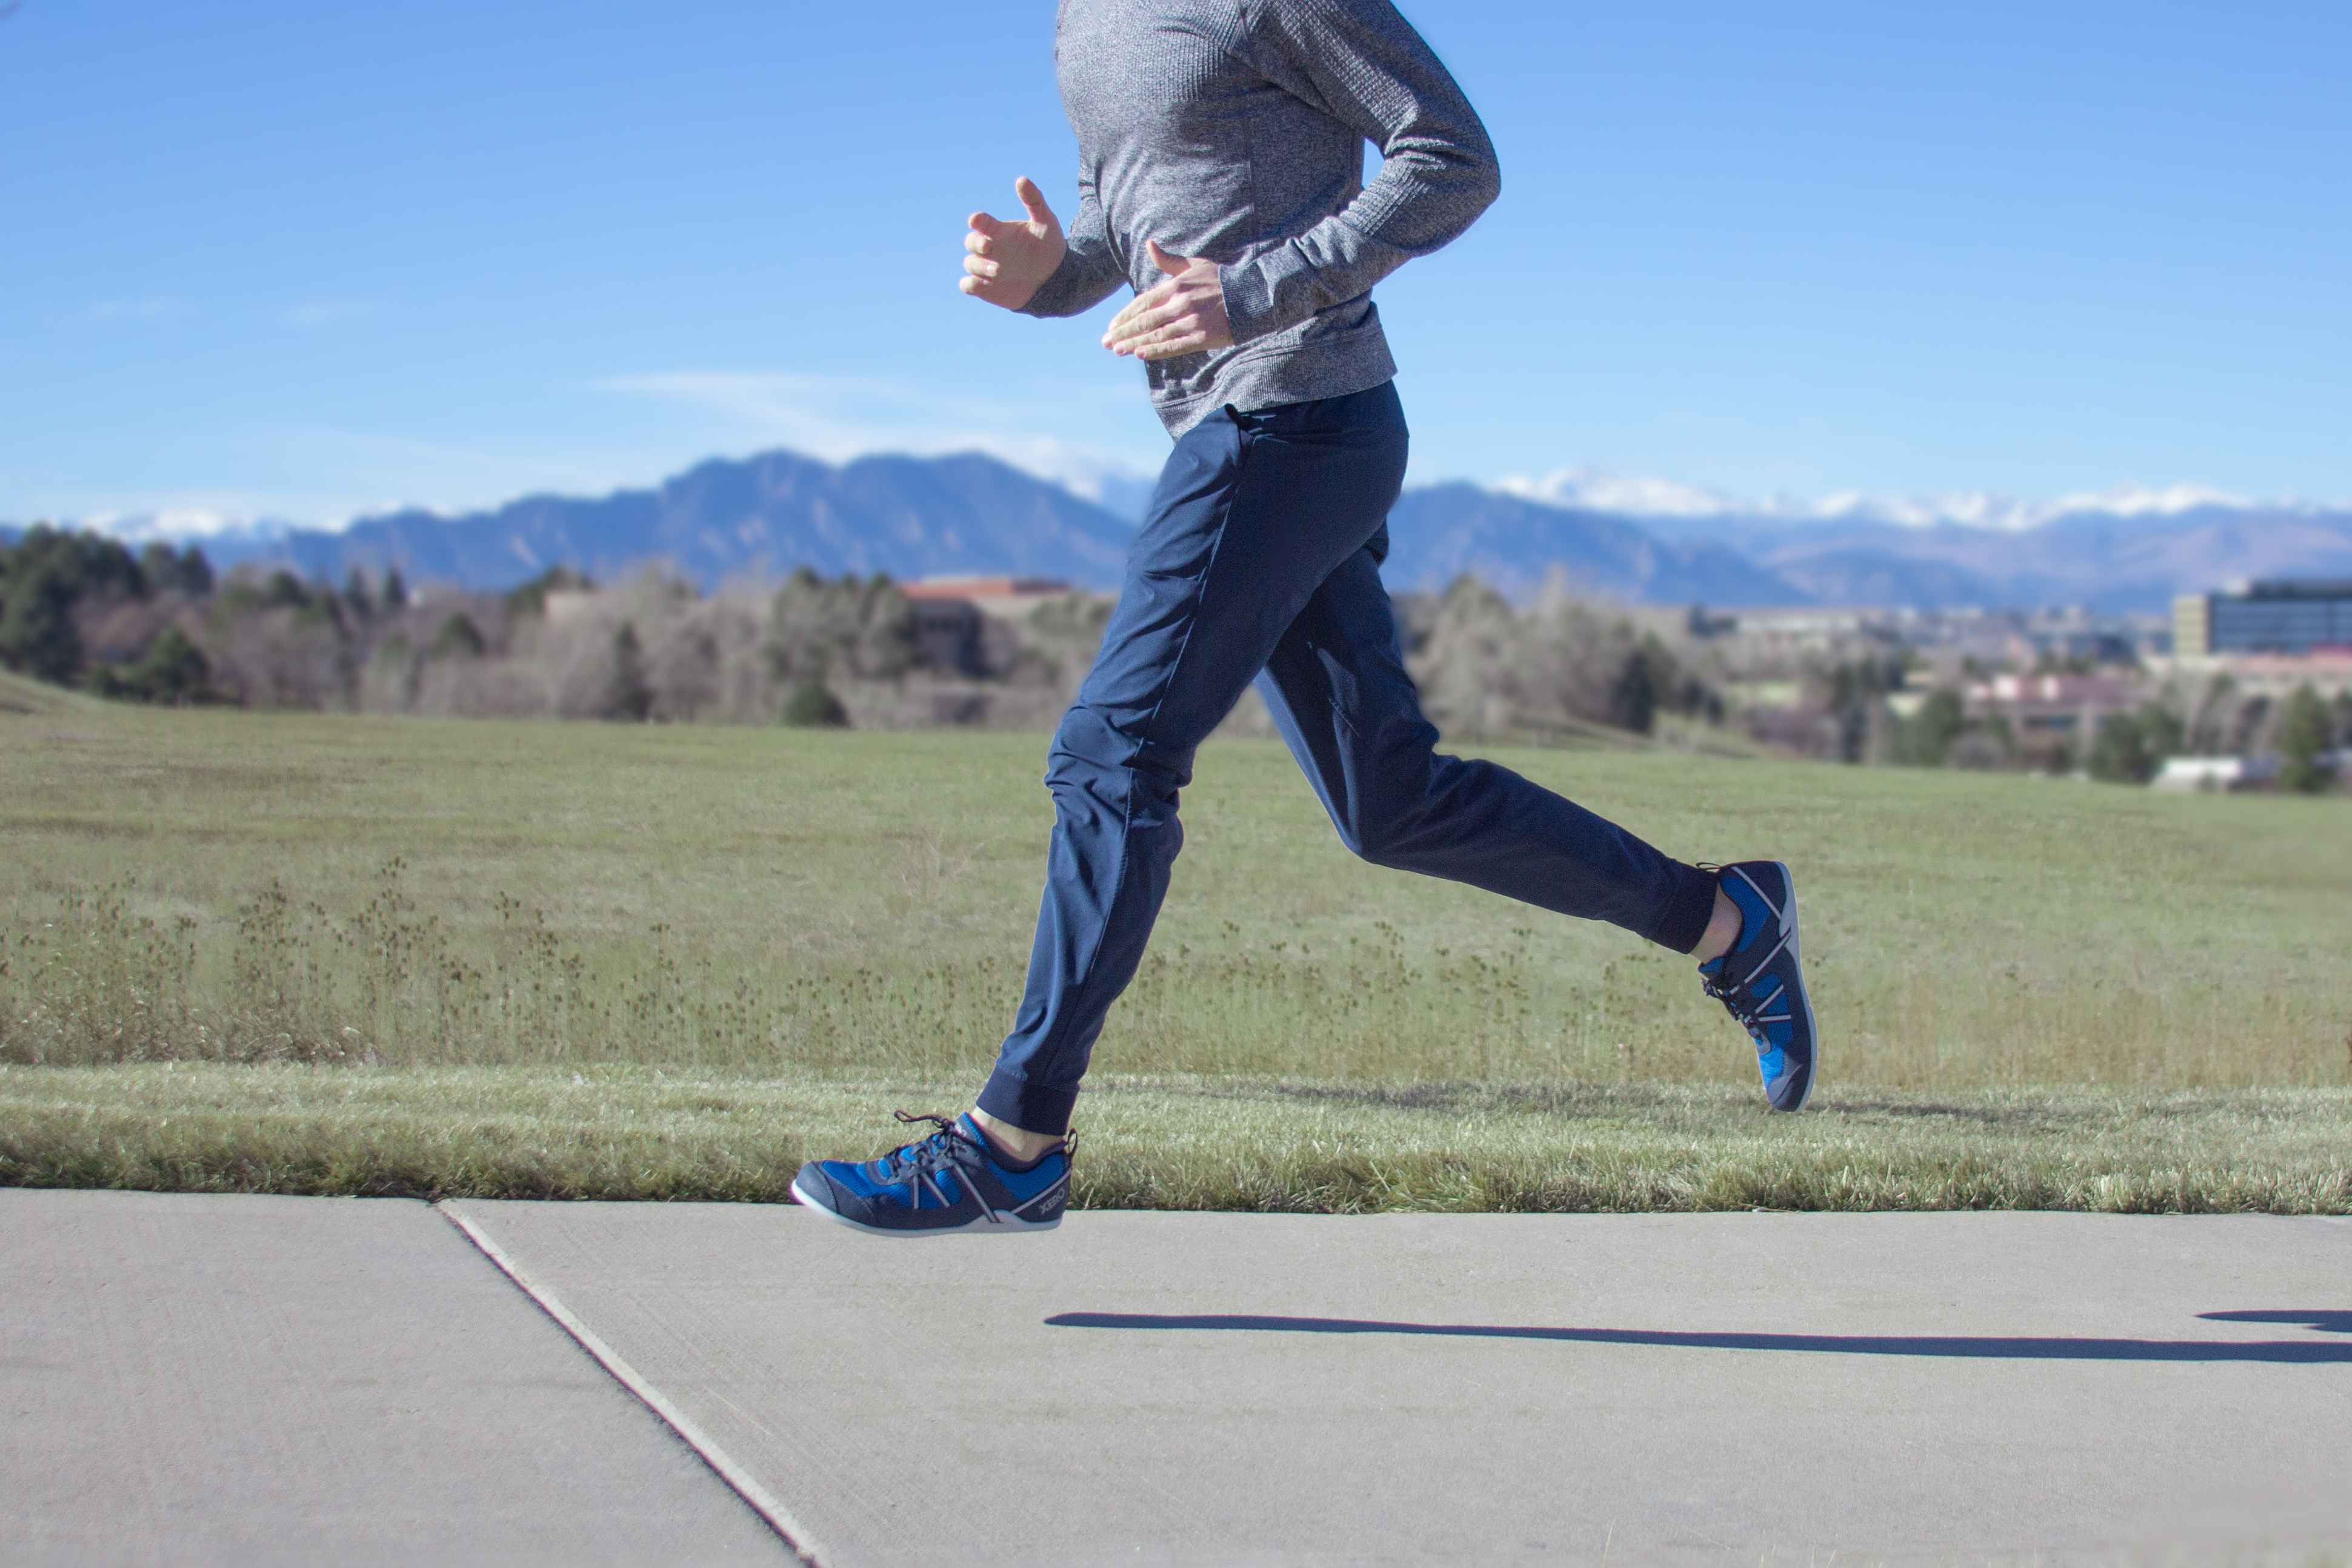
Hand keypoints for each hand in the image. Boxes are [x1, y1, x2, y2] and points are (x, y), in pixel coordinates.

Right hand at [959, 177, 1065, 311]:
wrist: (1055, 279)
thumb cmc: (1048, 248)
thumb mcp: (1045, 222)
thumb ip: (1034, 201)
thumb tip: (1021, 179)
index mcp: (998, 231)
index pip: (980, 222)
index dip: (977, 220)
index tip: (978, 220)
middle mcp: (990, 248)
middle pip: (970, 242)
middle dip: (976, 243)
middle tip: (989, 247)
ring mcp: (985, 268)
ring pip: (969, 264)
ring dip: (979, 266)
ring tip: (998, 271)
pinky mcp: (986, 288)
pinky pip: (968, 285)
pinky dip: (971, 284)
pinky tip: (985, 284)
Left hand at [1103, 241, 1232, 360]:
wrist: (1252, 295)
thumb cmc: (1222, 280)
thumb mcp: (1195, 265)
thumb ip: (1169, 261)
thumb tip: (1149, 245)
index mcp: (1176, 286)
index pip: (1143, 303)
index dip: (1125, 315)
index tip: (1112, 326)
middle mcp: (1180, 304)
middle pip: (1145, 321)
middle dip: (1123, 332)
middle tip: (1106, 342)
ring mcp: (1191, 322)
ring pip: (1156, 335)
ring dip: (1134, 343)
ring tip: (1118, 349)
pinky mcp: (1202, 338)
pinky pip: (1174, 346)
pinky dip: (1156, 350)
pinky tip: (1140, 354)